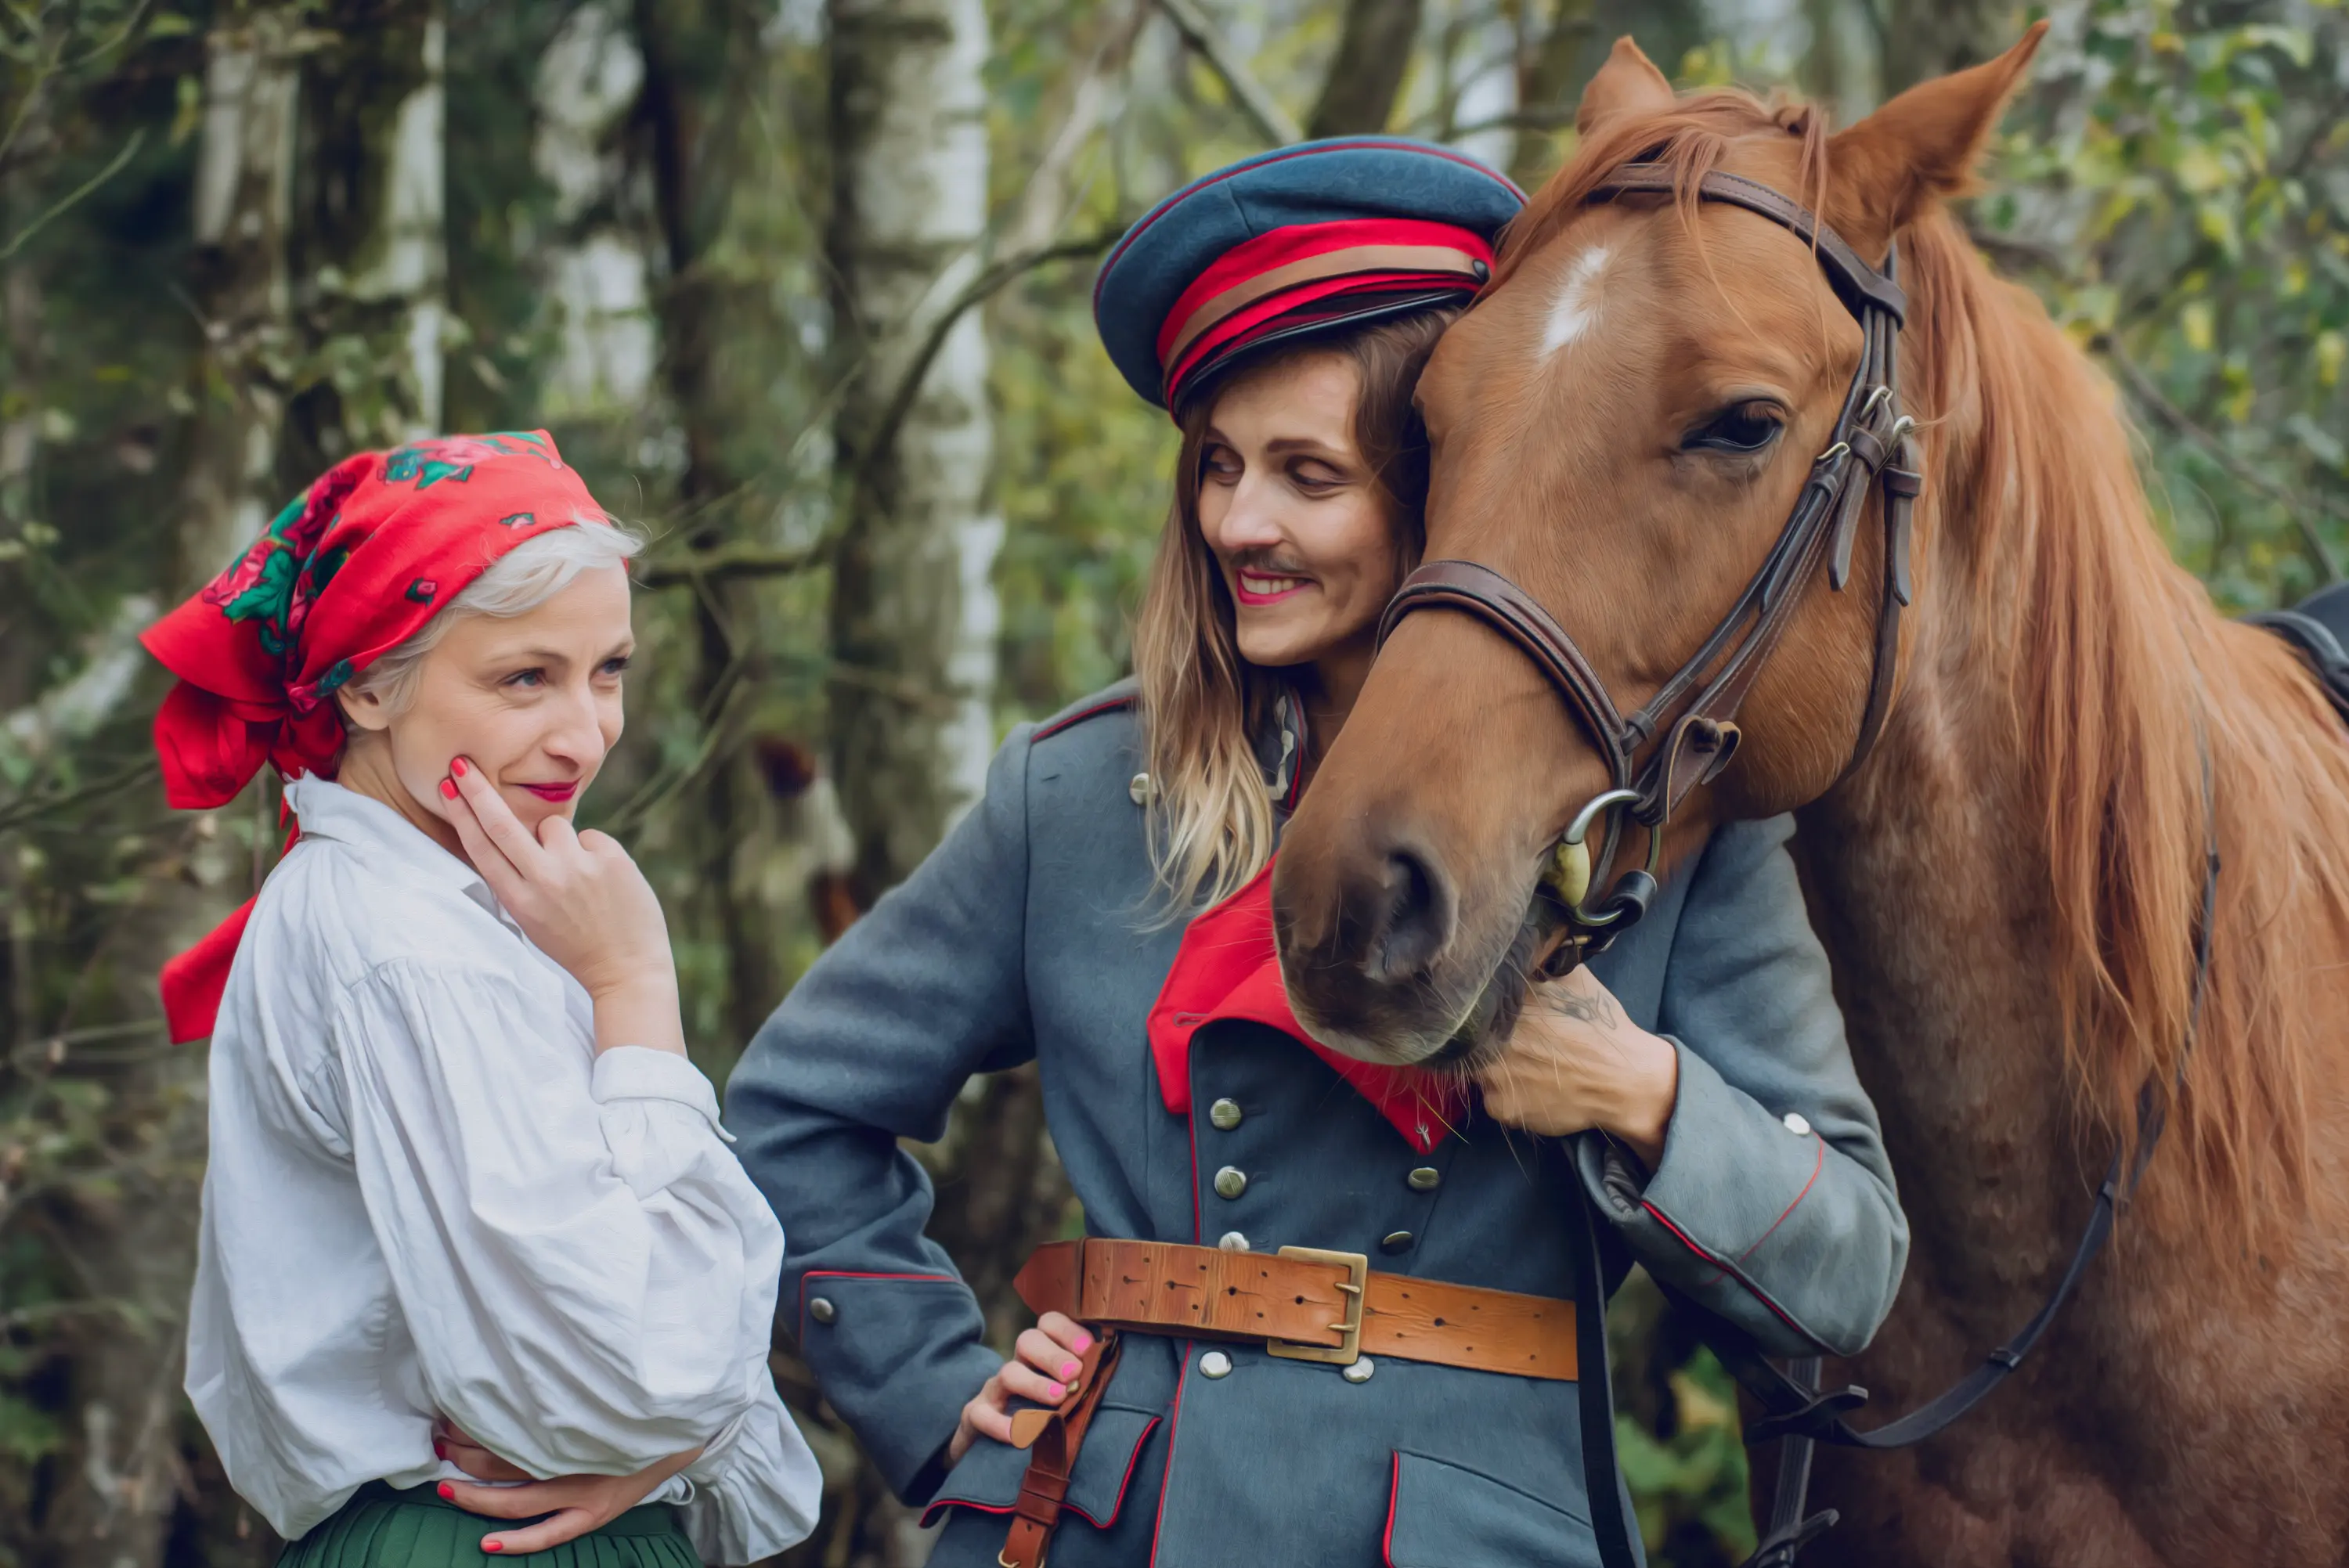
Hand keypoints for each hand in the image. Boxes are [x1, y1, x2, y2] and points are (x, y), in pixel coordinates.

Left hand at [432, 1418, 702, 1555]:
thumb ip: (556, 1395)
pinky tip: (487, 1542)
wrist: (679, 1435)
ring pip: (519, 1499)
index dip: (475, 1422)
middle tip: (439, 1445)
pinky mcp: (594, 1515)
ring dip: (477, 1495)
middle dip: (466, 1454)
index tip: (449, 1413)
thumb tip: (506, 1382)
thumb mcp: (593, 1394)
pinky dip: (518, 1540)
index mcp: (571, 1422)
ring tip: (446, 1489)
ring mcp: (585, 1491)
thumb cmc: (628, 1411)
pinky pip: (550, 1534)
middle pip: (507, 1459)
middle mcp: (576, 1456)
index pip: (511, 1423)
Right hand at [440, 756, 684, 1056]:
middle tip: (462, 763)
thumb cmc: (577, 942)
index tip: (448, 786)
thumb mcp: (534, 918)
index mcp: (518, 901)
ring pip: (553, 825)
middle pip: (502, 825)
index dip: (462, 814)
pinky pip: (591, 837)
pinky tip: (605, 883)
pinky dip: (594, 853)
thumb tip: (515, 829)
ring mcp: (577, 868)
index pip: (482, 848)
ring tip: (579, 880)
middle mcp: (543, 881)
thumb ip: (522, 878)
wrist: (627, 969)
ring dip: (561, 843)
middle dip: (478, 791)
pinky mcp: (610, 858)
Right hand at [948, 1312, 1092, 1465]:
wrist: (991, 1440)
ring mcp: (995, 1389)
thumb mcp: (1062, 1393)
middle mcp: (1018, 1364)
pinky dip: (1000, 1424)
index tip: (1088, 1349)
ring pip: (1008, 1373)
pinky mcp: (976, 1415)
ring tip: (1059, 1398)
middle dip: (1053, 1355)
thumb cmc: (1042, 1413)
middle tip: (1073, 1374)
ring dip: (1035, 1384)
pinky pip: (982, 1414)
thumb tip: (1113, 1371)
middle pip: (1027, 1341)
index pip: (1049, 1324)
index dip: (1068, 1330)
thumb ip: (1084, 1381)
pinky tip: (1019, 1435)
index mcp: (1041, 1354)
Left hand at [1477, 966, 1678, 1168]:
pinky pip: (1493, 1098)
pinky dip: (1507, 1095)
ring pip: (1479, 1070)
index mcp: (1508, 1005)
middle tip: (1515, 1042)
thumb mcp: (1572, 979)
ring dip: (1494, 1067)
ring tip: (1528, 1065)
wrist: (1624, 1080)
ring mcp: (1493, 1077)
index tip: (1494, 1012)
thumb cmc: (1600, 1027)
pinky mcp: (1501, 1107)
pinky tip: (1533, 1087)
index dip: (1480, 1007)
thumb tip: (1520, 941)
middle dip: (1486, 1038)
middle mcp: (1492, 1040)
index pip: (1473, 1002)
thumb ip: (1540, 960)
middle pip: (1471, 1038)